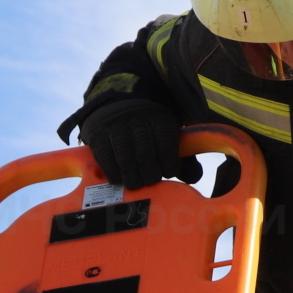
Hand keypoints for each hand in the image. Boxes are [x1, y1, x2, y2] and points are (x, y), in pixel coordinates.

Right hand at [78, 99, 199, 189]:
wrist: (113, 108)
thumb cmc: (146, 131)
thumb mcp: (166, 137)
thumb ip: (183, 157)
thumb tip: (194, 177)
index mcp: (158, 117)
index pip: (166, 139)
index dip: (168, 160)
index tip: (168, 172)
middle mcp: (137, 118)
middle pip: (145, 151)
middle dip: (150, 172)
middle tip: (150, 182)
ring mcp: (116, 125)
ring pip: (126, 156)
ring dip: (132, 176)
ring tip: (136, 184)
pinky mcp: (98, 134)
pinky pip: (106, 158)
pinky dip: (114, 173)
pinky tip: (119, 179)